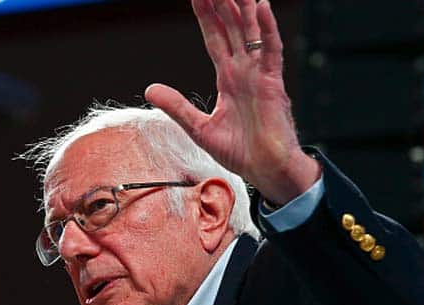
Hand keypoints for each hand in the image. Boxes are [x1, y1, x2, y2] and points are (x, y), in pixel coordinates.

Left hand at [145, 0, 319, 204]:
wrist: (265, 170)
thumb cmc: (240, 152)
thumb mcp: (199, 128)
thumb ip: (176, 106)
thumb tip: (149, 88)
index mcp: (229, 79)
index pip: (215, 39)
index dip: (206, 17)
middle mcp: (245, 71)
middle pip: (232, 29)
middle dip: (223, 4)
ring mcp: (260, 75)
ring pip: (251, 33)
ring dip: (243, 8)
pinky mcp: (273, 84)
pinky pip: (272, 51)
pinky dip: (268, 29)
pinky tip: (261, 7)